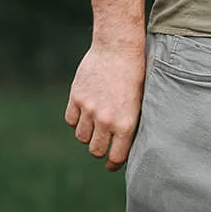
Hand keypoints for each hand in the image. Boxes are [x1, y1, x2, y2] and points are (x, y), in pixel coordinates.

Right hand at [65, 36, 146, 169]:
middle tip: (103, 146)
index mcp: (126, 123)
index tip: (111, 165)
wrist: (118, 47)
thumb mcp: (140, 101)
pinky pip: (70, 120)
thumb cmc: (135, 73)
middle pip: (95, 150)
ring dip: (87, 135)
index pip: (116, 156)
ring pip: (81, 137)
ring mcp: (89, 109)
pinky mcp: (76, 97)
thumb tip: (125, 143)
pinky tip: (84, 114)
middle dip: (100, 151)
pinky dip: (76, 120)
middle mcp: (106, 120)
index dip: (113, 164)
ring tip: (94, 127)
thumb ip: (130, 122)